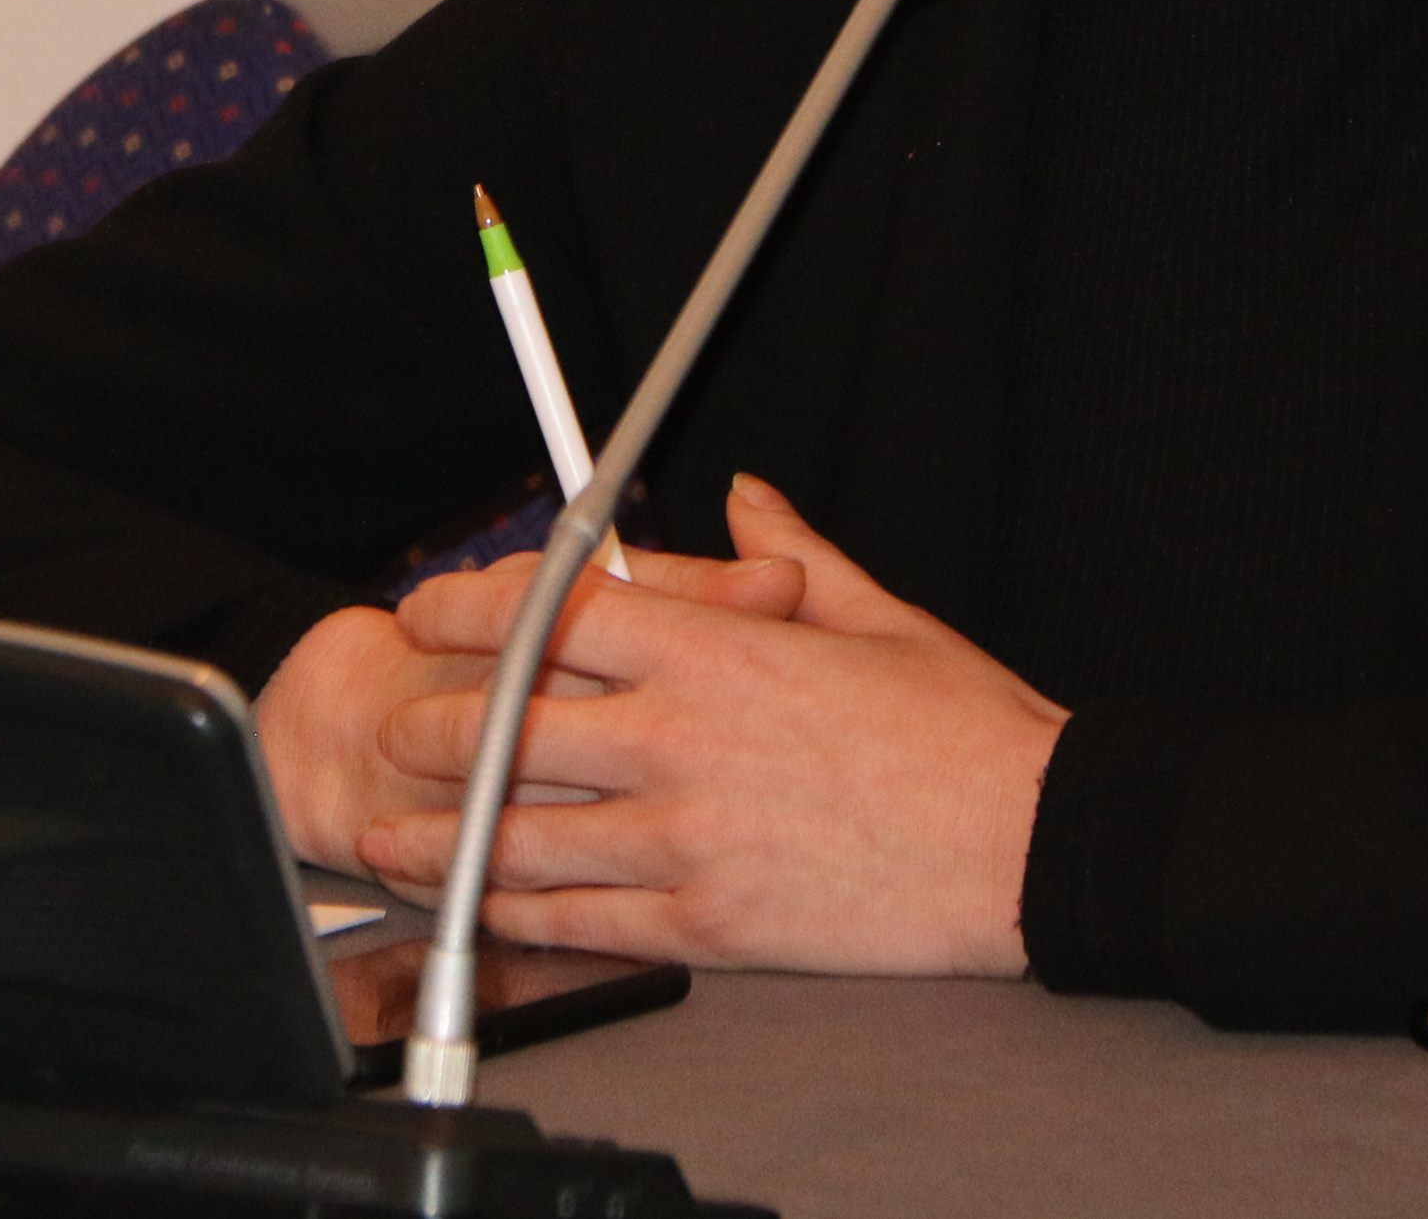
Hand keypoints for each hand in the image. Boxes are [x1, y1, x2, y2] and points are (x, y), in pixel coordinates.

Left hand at [360, 474, 1069, 976]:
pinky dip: (515, 913)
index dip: (469, 608)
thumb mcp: (878, 616)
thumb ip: (791, 556)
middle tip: (400, 725)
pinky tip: (479, 908)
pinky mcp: (707, 926)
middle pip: (508, 723)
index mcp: (720, 650)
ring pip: (520, 833)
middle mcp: (683, 739)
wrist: (1035, 846)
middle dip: (432, 724)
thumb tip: (748, 502)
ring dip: (440, 834)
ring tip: (393, 834)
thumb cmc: (968, 733)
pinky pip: (579, 919)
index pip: (552, 613)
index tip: (429, 611)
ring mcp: (687, 839)